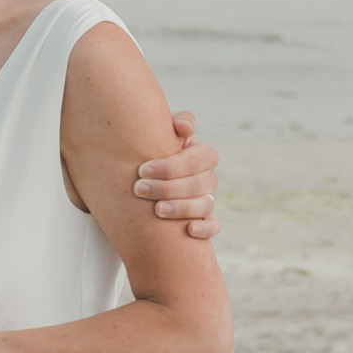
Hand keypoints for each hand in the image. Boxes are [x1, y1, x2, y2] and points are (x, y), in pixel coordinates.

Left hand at [135, 107, 218, 241]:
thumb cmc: (149, 148)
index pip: (200, 158)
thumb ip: (174, 122)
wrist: (140, 173)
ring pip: (206, 205)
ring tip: (157, 210)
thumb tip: (184, 127)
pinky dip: (205, 229)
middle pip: (200, 183)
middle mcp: (207, 177)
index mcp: (201, 154)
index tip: (142, 170)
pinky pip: (213, 226)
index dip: (173, 166)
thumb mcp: (158, 131)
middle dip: (169, 187)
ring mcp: (207, 199)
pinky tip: (189, 230)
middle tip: (139, 189)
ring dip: (182, 208)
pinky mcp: (204, 220)